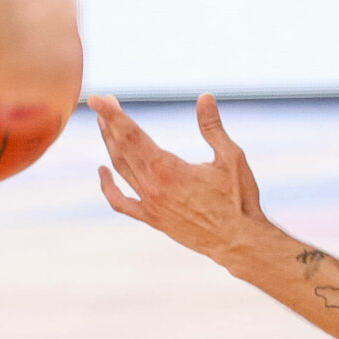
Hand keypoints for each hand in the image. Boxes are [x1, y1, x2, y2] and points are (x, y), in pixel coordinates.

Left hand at [93, 93, 270, 262]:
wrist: (238, 241)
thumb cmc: (239, 199)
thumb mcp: (231, 157)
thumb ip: (212, 127)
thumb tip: (204, 97)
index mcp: (168, 169)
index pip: (132, 134)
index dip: (114, 115)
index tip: (99, 99)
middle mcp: (152, 186)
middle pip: (121, 148)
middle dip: (110, 123)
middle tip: (102, 103)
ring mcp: (149, 204)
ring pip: (120, 169)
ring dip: (110, 145)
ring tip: (104, 126)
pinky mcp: (152, 219)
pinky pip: (120, 201)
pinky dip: (108, 187)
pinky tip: (103, 171)